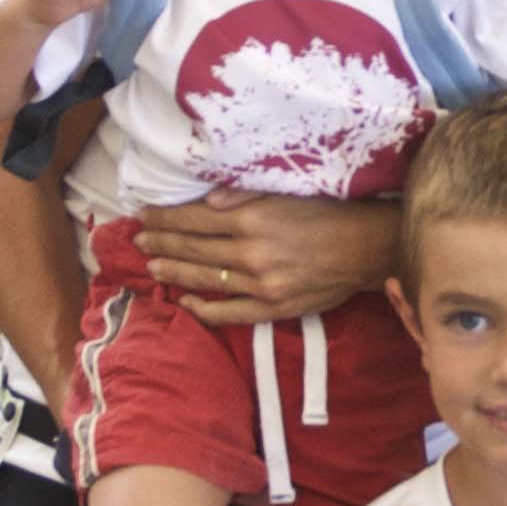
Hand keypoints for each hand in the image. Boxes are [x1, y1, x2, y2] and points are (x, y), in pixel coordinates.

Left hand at [134, 191, 393, 324]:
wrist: (368, 248)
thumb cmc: (330, 212)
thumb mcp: (288, 193)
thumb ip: (245, 197)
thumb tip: (207, 202)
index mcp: (253, 220)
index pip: (194, 219)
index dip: (166, 218)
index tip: (145, 216)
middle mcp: (251, 254)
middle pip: (194, 249)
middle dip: (162, 243)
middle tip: (138, 240)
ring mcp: (261, 285)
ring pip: (206, 279)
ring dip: (175, 272)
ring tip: (152, 265)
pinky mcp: (274, 308)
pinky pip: (231, 312)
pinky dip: (204, 308)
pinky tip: (186, 301)